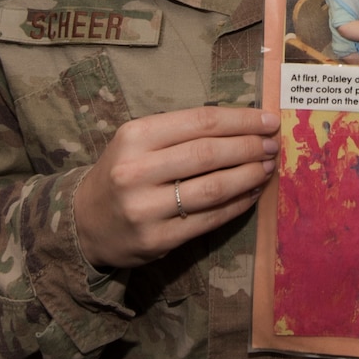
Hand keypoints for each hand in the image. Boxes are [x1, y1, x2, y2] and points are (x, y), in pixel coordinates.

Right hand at [75, 107, 278, 268]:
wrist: (86, 221)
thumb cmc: (123, 172)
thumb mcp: (138, 142)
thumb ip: (182, 132)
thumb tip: (243, 124)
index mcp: (135, 136)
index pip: (200, 122)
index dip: (240, 120)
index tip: (268, 120)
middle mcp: (137, 170)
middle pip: (209, 153)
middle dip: (250, 147)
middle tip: (273, 144)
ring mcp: (146, 208)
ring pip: (213, 188)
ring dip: (249, 176)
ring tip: (267, 167)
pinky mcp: (158, 238)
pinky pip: (210, 219)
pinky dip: (238, 204)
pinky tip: (252, 193)